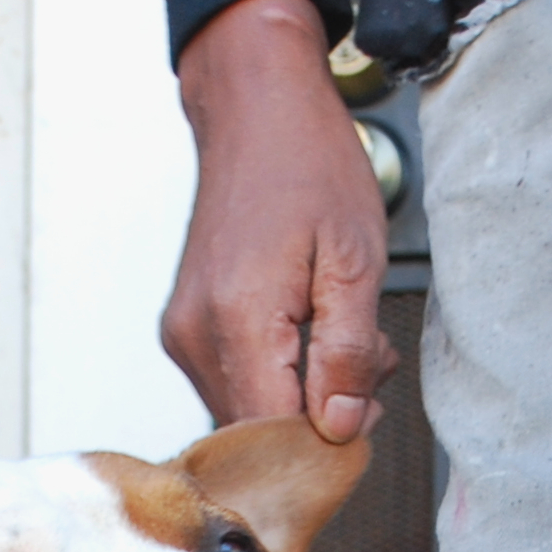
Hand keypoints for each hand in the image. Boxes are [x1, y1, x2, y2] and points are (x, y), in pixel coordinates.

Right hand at [163, 0, 389, 444]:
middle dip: (322, 418)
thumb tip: (339, 428)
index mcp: (237, 319)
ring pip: (249, 412)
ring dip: (303, 396)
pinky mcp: (184, 329)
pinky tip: (308, 330)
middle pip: (260, 433)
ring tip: (339, 332)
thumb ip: (348, 352)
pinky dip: (280, 375)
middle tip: (366, 362)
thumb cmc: (308, 165)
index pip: (276, 435)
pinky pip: (235, 382)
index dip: (328, 443)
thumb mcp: (356, 258)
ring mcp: (184, 334)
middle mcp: (196, 335)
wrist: (254, 108)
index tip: (367, 416)